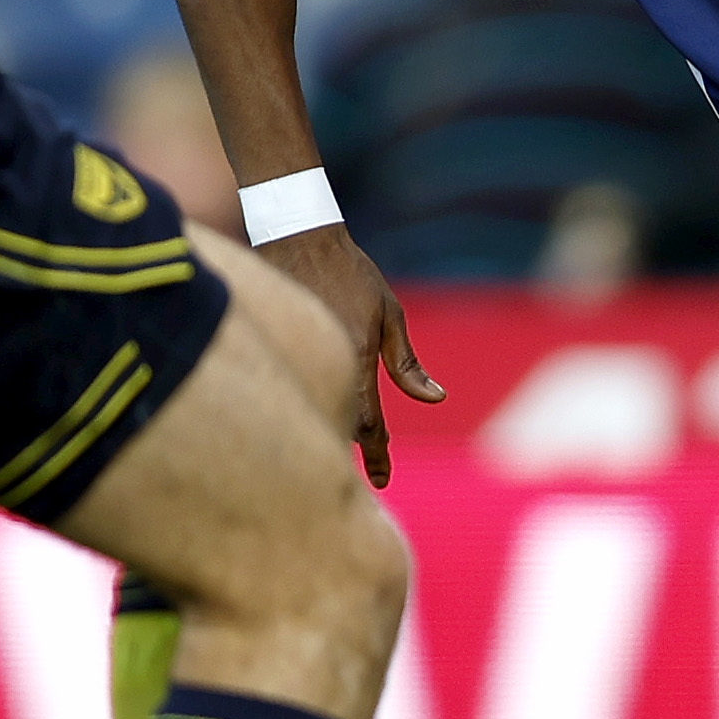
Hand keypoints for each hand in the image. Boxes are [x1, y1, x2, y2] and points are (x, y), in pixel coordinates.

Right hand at [261, 220, 445, 485]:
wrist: (298, 237)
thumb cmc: (351, 274)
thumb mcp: (388, 315)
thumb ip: (407, 364)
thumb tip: (436, 399)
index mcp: (357, 355)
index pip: (369, 422)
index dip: (377, 456)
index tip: (384, 481)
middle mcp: (327, 360)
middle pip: (343, 423)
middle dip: (359, 448)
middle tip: (377, 470)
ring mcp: (300, 354)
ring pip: (320, 408)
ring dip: (337, 427)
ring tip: (355, 445)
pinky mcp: (282, 347)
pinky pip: (300, 388)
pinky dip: (316, 404)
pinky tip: (323, 409)